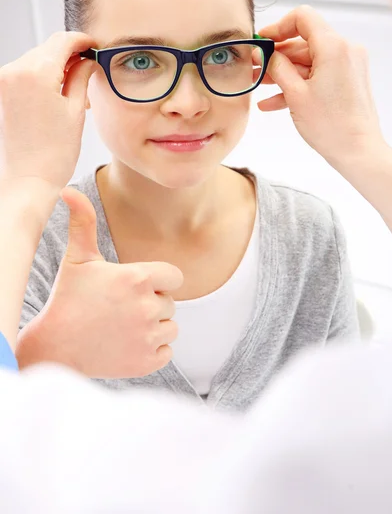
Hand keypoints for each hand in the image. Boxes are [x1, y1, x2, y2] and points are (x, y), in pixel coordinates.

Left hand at [0, 32, 95, 190]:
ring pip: (36, 60)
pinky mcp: (2, 94)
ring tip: (76, 89)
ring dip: (57, 68)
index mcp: (34, 73)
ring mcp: (4, 82)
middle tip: (91, 69)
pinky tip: (59, 94)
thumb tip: (88, 61)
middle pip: (47, 49)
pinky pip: (25, 74)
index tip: (95, 46)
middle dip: (70, 55)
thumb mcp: (75, 111)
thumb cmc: (53, 154)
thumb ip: (81, 78)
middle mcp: (13, 72)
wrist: (29, 181)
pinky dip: (43, 78)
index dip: (82, 41)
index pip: (62, 41)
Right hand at [17, 188, 182, 377]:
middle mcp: (147, 307)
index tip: (136, 286)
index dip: (157, 280)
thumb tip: (68, 190)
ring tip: (124, 326)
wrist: (55, 347)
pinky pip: (167, 351)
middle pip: (170, 302)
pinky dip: (152, 350)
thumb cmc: (68, 299)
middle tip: (121, 308)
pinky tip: (128, 344)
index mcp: (138, 278)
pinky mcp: (147, 363)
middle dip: (152, 303)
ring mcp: (148, 337)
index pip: (174, 276)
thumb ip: (83, 222)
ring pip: (171, 327)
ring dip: (154, 327)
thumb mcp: (78, 259)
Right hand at [257, 5, 385, 167]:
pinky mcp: (346, 81)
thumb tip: (265, 53)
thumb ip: (277, 68)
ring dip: (283, 73)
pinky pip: (317, 75)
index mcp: (334, 47)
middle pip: (303, 42)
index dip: (278, 27)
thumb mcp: (295, 94)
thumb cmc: (331, 126)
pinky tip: (273, 101)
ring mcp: (347, 66)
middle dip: (277, 56)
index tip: (261, 42)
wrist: (357, 151)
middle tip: (254, 68)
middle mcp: (344, 51)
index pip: (303, 18)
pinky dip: (297, 84)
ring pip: (308, 61)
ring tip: (260, 86)